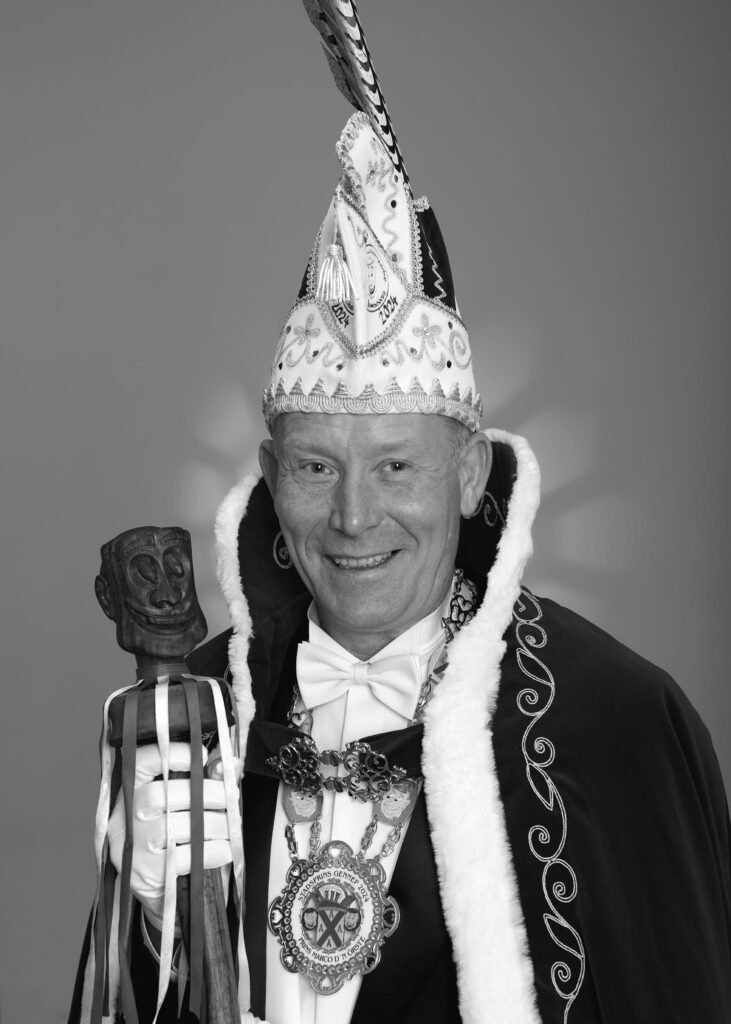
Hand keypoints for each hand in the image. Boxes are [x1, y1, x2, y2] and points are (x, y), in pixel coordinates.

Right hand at [107, 742, 241, 926]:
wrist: (161, 890)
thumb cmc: (173, 836)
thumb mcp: (183, 803)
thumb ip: (206, 779)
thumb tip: (231, 763)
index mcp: (131, 791)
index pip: (142, 762)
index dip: (174, 754)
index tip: (205, 756)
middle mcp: (125, 817)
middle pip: (161, 795)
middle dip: (206, 793)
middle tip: (230, 798)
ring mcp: (132, 846)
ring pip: (174, 827)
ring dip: (214, 824)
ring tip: (231, 827)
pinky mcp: (146, 873)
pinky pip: (184, 858)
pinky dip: (212, 852)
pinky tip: (224, 849)